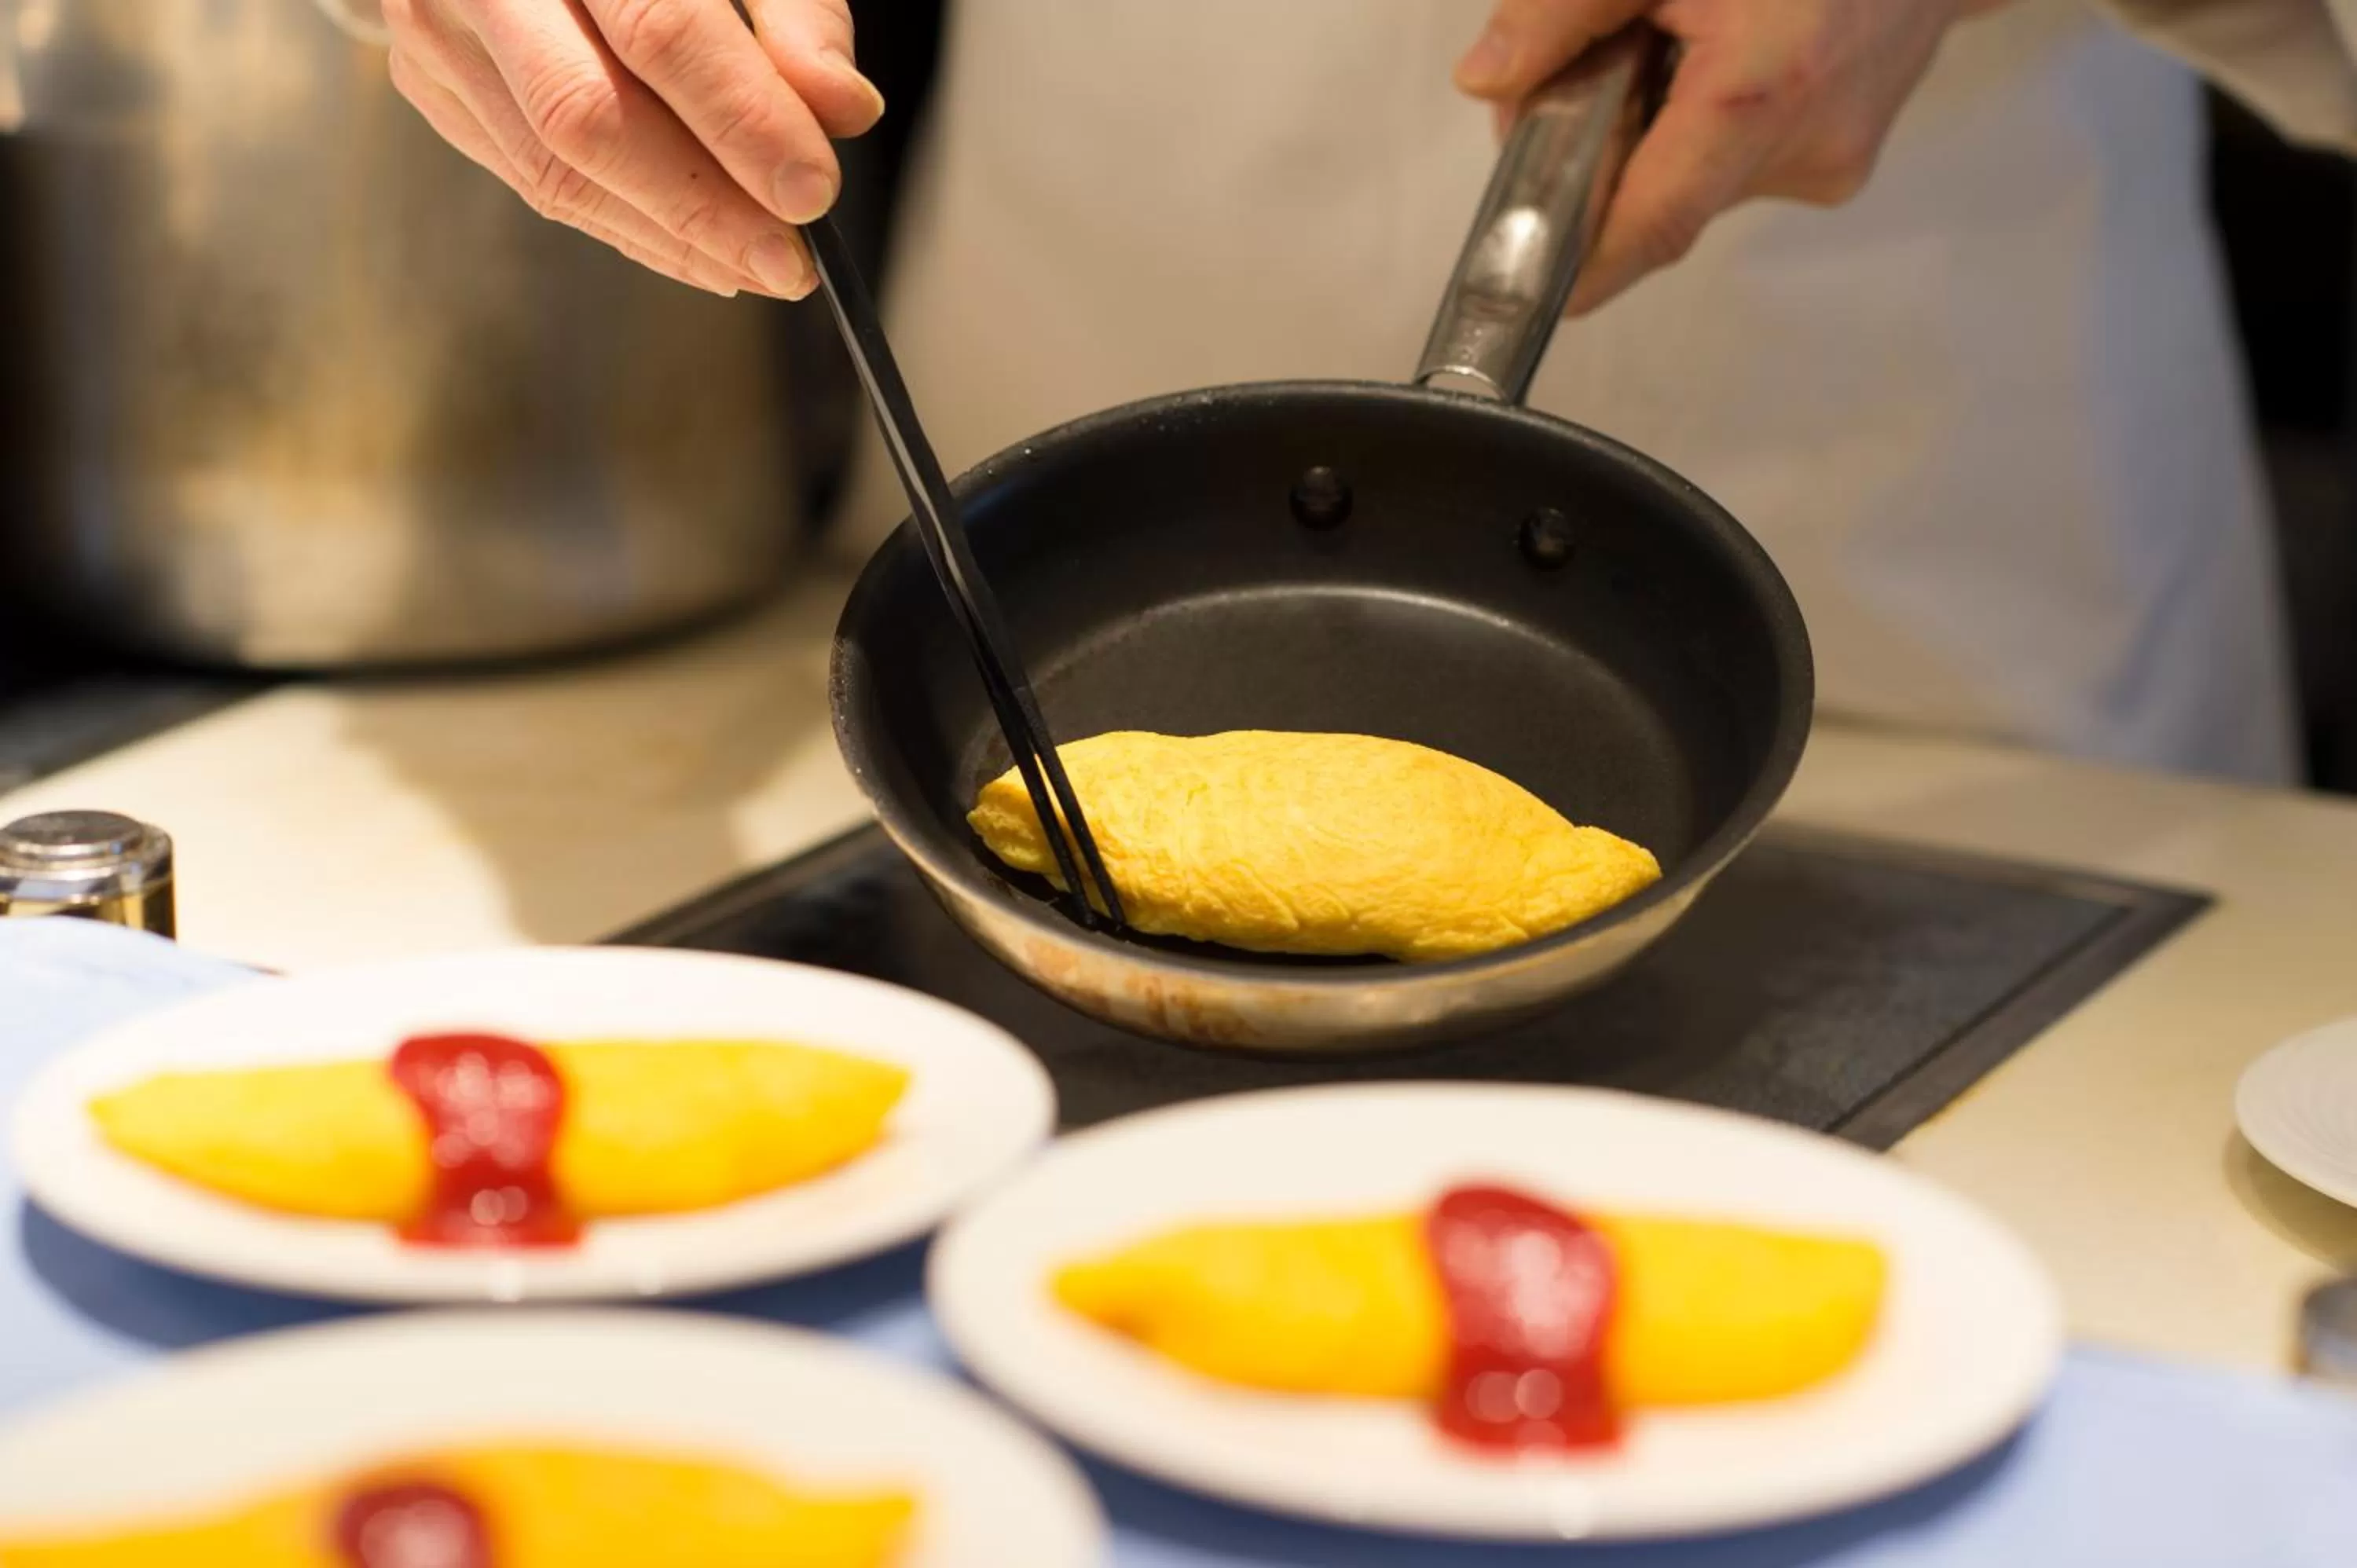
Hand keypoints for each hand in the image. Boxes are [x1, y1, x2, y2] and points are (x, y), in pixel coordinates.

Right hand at [382, 0, 884, 297]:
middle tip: (791, 265)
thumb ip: (795, 12)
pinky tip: (701, 251)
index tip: (813, 194)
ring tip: (760, 266)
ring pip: (555, 169)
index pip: (659, 27)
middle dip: (702, 208)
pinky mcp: (429, 84)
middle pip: (585, 116)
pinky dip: (629, 227)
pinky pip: (536, 183)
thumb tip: (846, 111)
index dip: (741, 119)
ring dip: (671, 237)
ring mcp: (439, 31)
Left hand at [1456, 0, 1994, 313]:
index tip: (1523, 287)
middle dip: (1602, 153)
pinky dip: (1703, 128)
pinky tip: (1724, 53)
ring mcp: (1829, 165)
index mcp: (1762, 88)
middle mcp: (1804, 148)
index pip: (1652, 221)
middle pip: (1658, 201)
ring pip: (1692, 184)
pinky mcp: (1838, 166)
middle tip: (1589, 68)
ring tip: (1677, 40)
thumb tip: (1485, 82)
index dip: (1579, 262)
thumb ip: (1566, 9)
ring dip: (1656, 133)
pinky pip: (1735, 168)